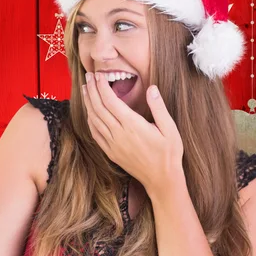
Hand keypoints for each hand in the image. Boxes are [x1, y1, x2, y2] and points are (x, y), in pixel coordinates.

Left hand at [82, 72, 183, 194]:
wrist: (161, 180)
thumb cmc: (169, 153)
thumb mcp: (170, 129)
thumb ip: (159, 108)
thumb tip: (152, 88)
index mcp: (133, 125)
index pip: (111, 101)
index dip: (102, 86)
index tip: (98, 75)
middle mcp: (119, 134)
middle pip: (99, 108)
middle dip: (92, 90)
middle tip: (88, 76)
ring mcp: (112, 144)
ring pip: (94, 119)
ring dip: (88, 103)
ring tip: (85, 89)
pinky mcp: (110, 152)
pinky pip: (95, 133)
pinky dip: (89, 120)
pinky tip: (89, 112)